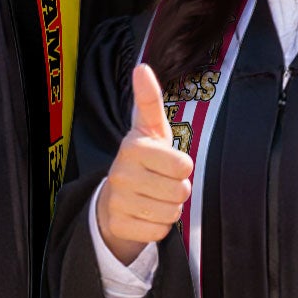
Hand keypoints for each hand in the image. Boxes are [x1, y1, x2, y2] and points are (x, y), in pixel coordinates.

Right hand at [95, 64, 192, 264]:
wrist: (114, 199)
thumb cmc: (143, 159)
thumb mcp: (149, 129)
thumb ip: (149, 100)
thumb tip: (142, 66)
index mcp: (133, 146)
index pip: (183, 165)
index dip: (183, 167)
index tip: (169, 162)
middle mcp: (121, 173)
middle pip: (180, 191)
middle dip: (178, 190)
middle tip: (162, 183)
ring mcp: (118, 200)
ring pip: (171, 213)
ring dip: (170, 208)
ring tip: (154, 197)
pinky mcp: (118, 225)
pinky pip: (159, 231)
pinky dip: (158, 226)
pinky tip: (145, 214)